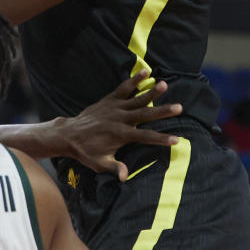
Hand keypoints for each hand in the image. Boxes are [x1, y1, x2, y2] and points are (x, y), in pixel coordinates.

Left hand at [56, 72, 182, 180]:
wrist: (69, 134)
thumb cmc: (86, 151)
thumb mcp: (100, 163)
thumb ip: (114, 168)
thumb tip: (125, 178)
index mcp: (121, 135)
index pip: (146, 137)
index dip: (161, 139)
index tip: (177, 139)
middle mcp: (120, 119)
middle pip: (146, 114)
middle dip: (163, 111)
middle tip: (179, 107)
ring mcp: (115, 108)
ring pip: (137, 99)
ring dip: (151, 92)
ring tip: (164, 84)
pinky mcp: (109, 100)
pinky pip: (123, 88)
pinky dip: (134, 80)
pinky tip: (146, 71)